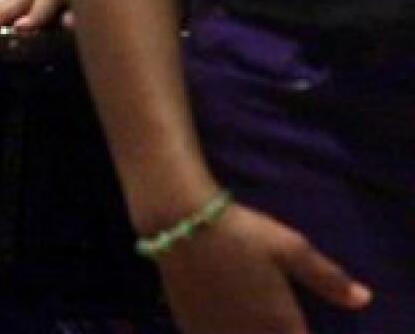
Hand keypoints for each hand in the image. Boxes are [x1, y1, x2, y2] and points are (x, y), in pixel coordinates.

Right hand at [158, 202, 370, 333]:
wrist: (179, 221)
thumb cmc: (240, 232)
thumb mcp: (289, 247)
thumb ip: (327, 278)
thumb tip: (364, 299)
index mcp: (281, 326)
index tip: (298, 329)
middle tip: (274, 320)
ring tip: (253, 321)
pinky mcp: (192, 331)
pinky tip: (227, 325)